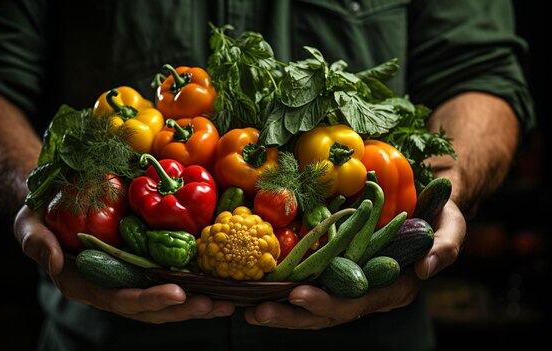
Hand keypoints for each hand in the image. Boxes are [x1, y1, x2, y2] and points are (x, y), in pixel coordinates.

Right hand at [13, 205, 234, 322]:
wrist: (51, 206)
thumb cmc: (38, 215)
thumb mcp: (27, 224)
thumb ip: (36, 243)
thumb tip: (53, 262)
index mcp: (86, 285)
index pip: (120, 299)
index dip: (148, 299)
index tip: (176, 292)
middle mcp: (111, 287)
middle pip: (152, 308)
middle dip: (185, 309)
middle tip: (217, 304)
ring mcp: (129, 278)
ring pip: (166, 300)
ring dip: (197, 303)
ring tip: (229, 301)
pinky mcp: (142, 265)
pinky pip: (170, 278)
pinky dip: (195, 284)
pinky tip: (220, 282)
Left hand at [244, 199, 465, 328]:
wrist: (427, 205)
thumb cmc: (439, 214)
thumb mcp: (451, 225)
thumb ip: (445, 246)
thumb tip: (427, 268)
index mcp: (395, 288)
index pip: (358, 303)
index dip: (328, 303)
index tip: (299, 296)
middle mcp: (369, 292)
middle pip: (328, 313)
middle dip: (293, 315)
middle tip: (258, 312)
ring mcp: (351, 283)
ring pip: (314, 306)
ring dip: (281, 310)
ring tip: (248, 310)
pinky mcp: (337, 270)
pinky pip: (309, 285)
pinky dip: (283, 290)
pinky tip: (257, 291)